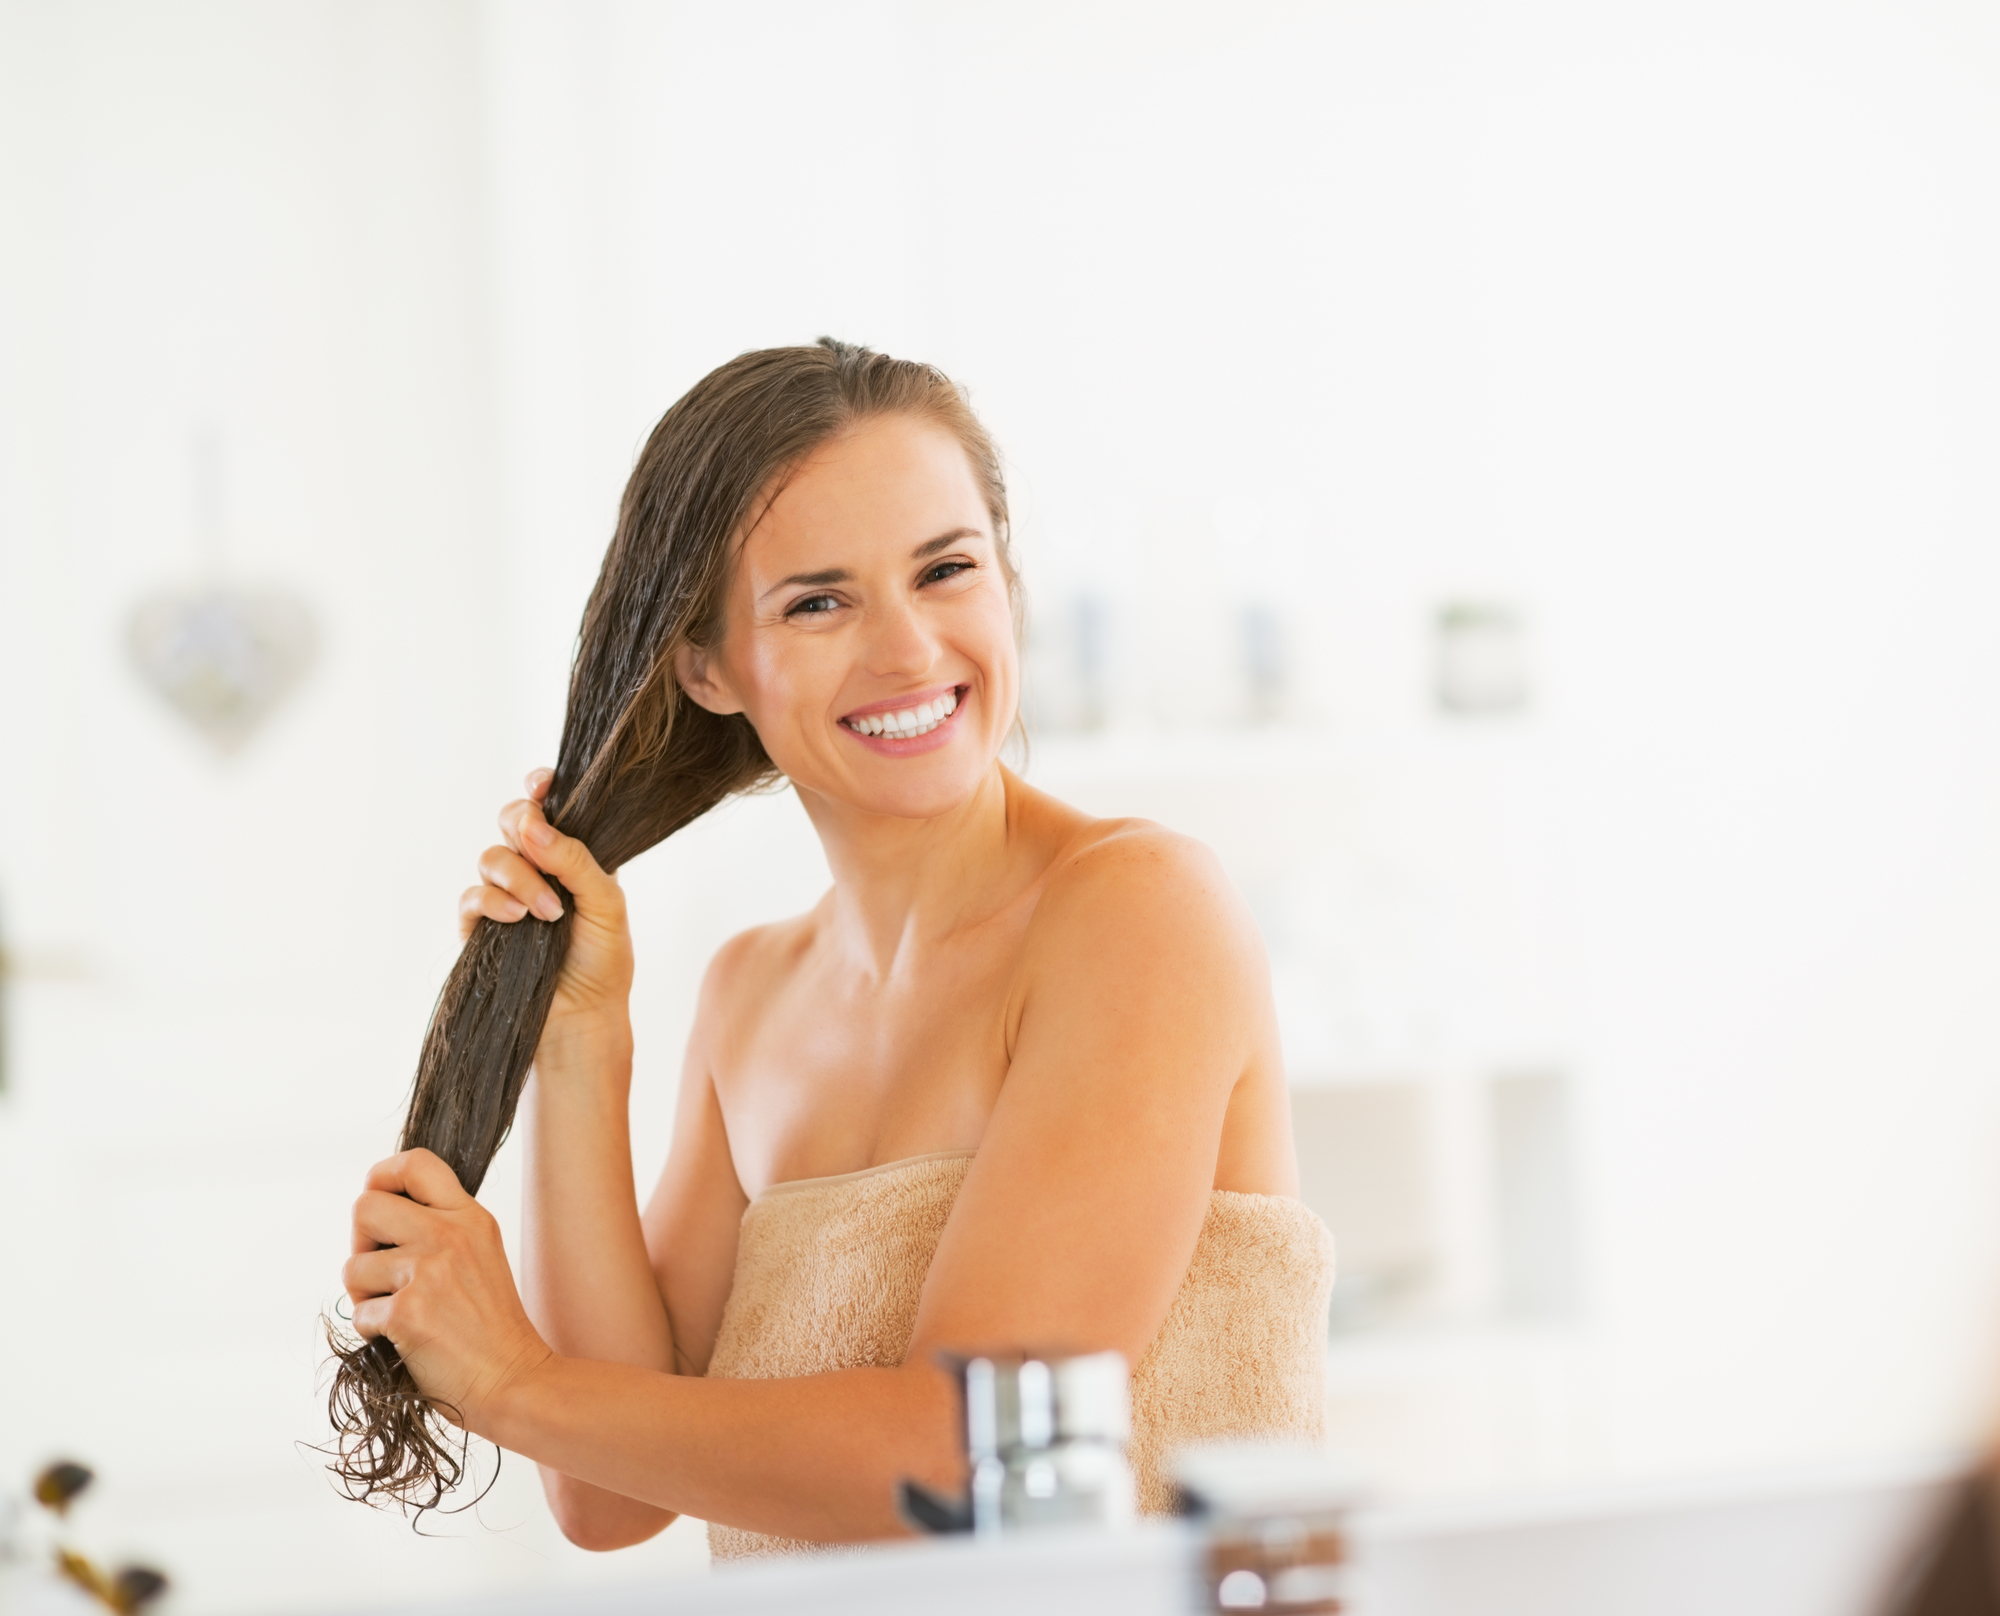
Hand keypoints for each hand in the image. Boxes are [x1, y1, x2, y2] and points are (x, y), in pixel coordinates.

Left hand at [345, 1149, 552, 1431]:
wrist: (513, 1379)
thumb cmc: (492, 1327)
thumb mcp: (482, 1254)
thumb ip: (442, 1228)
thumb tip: (380, 1216)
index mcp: (471, 1216)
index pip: (416, 1162)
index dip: (382, 1176)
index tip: (378, 1199)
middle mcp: (450, 1234)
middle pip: (365, 1206)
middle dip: (360, 1242)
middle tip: (381, 1272)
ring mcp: (428, 1271)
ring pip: (352, 1266)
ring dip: (364, 1295)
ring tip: (398, 1313)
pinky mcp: (408, 1312)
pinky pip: (359, 1313)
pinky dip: (372, 1332)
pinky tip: (403, 1340)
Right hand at [459, 769, 633, 1033]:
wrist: (583, 1016)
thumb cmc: (604, 961)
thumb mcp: (607, 904)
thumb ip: (576, 860)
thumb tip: (536, 827)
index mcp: (571, 855)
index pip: (549, 807)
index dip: (541, 787)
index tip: (542, 784)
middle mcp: (536, 868)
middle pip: (512, 819)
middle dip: (523, 825)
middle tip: (540, 847)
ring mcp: (506, 894)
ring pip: (491, 856)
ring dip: (518, 876)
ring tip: (548, 912)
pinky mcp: (481, 925)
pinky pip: (471, 896)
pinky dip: (492, 901)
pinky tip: (517, 919)